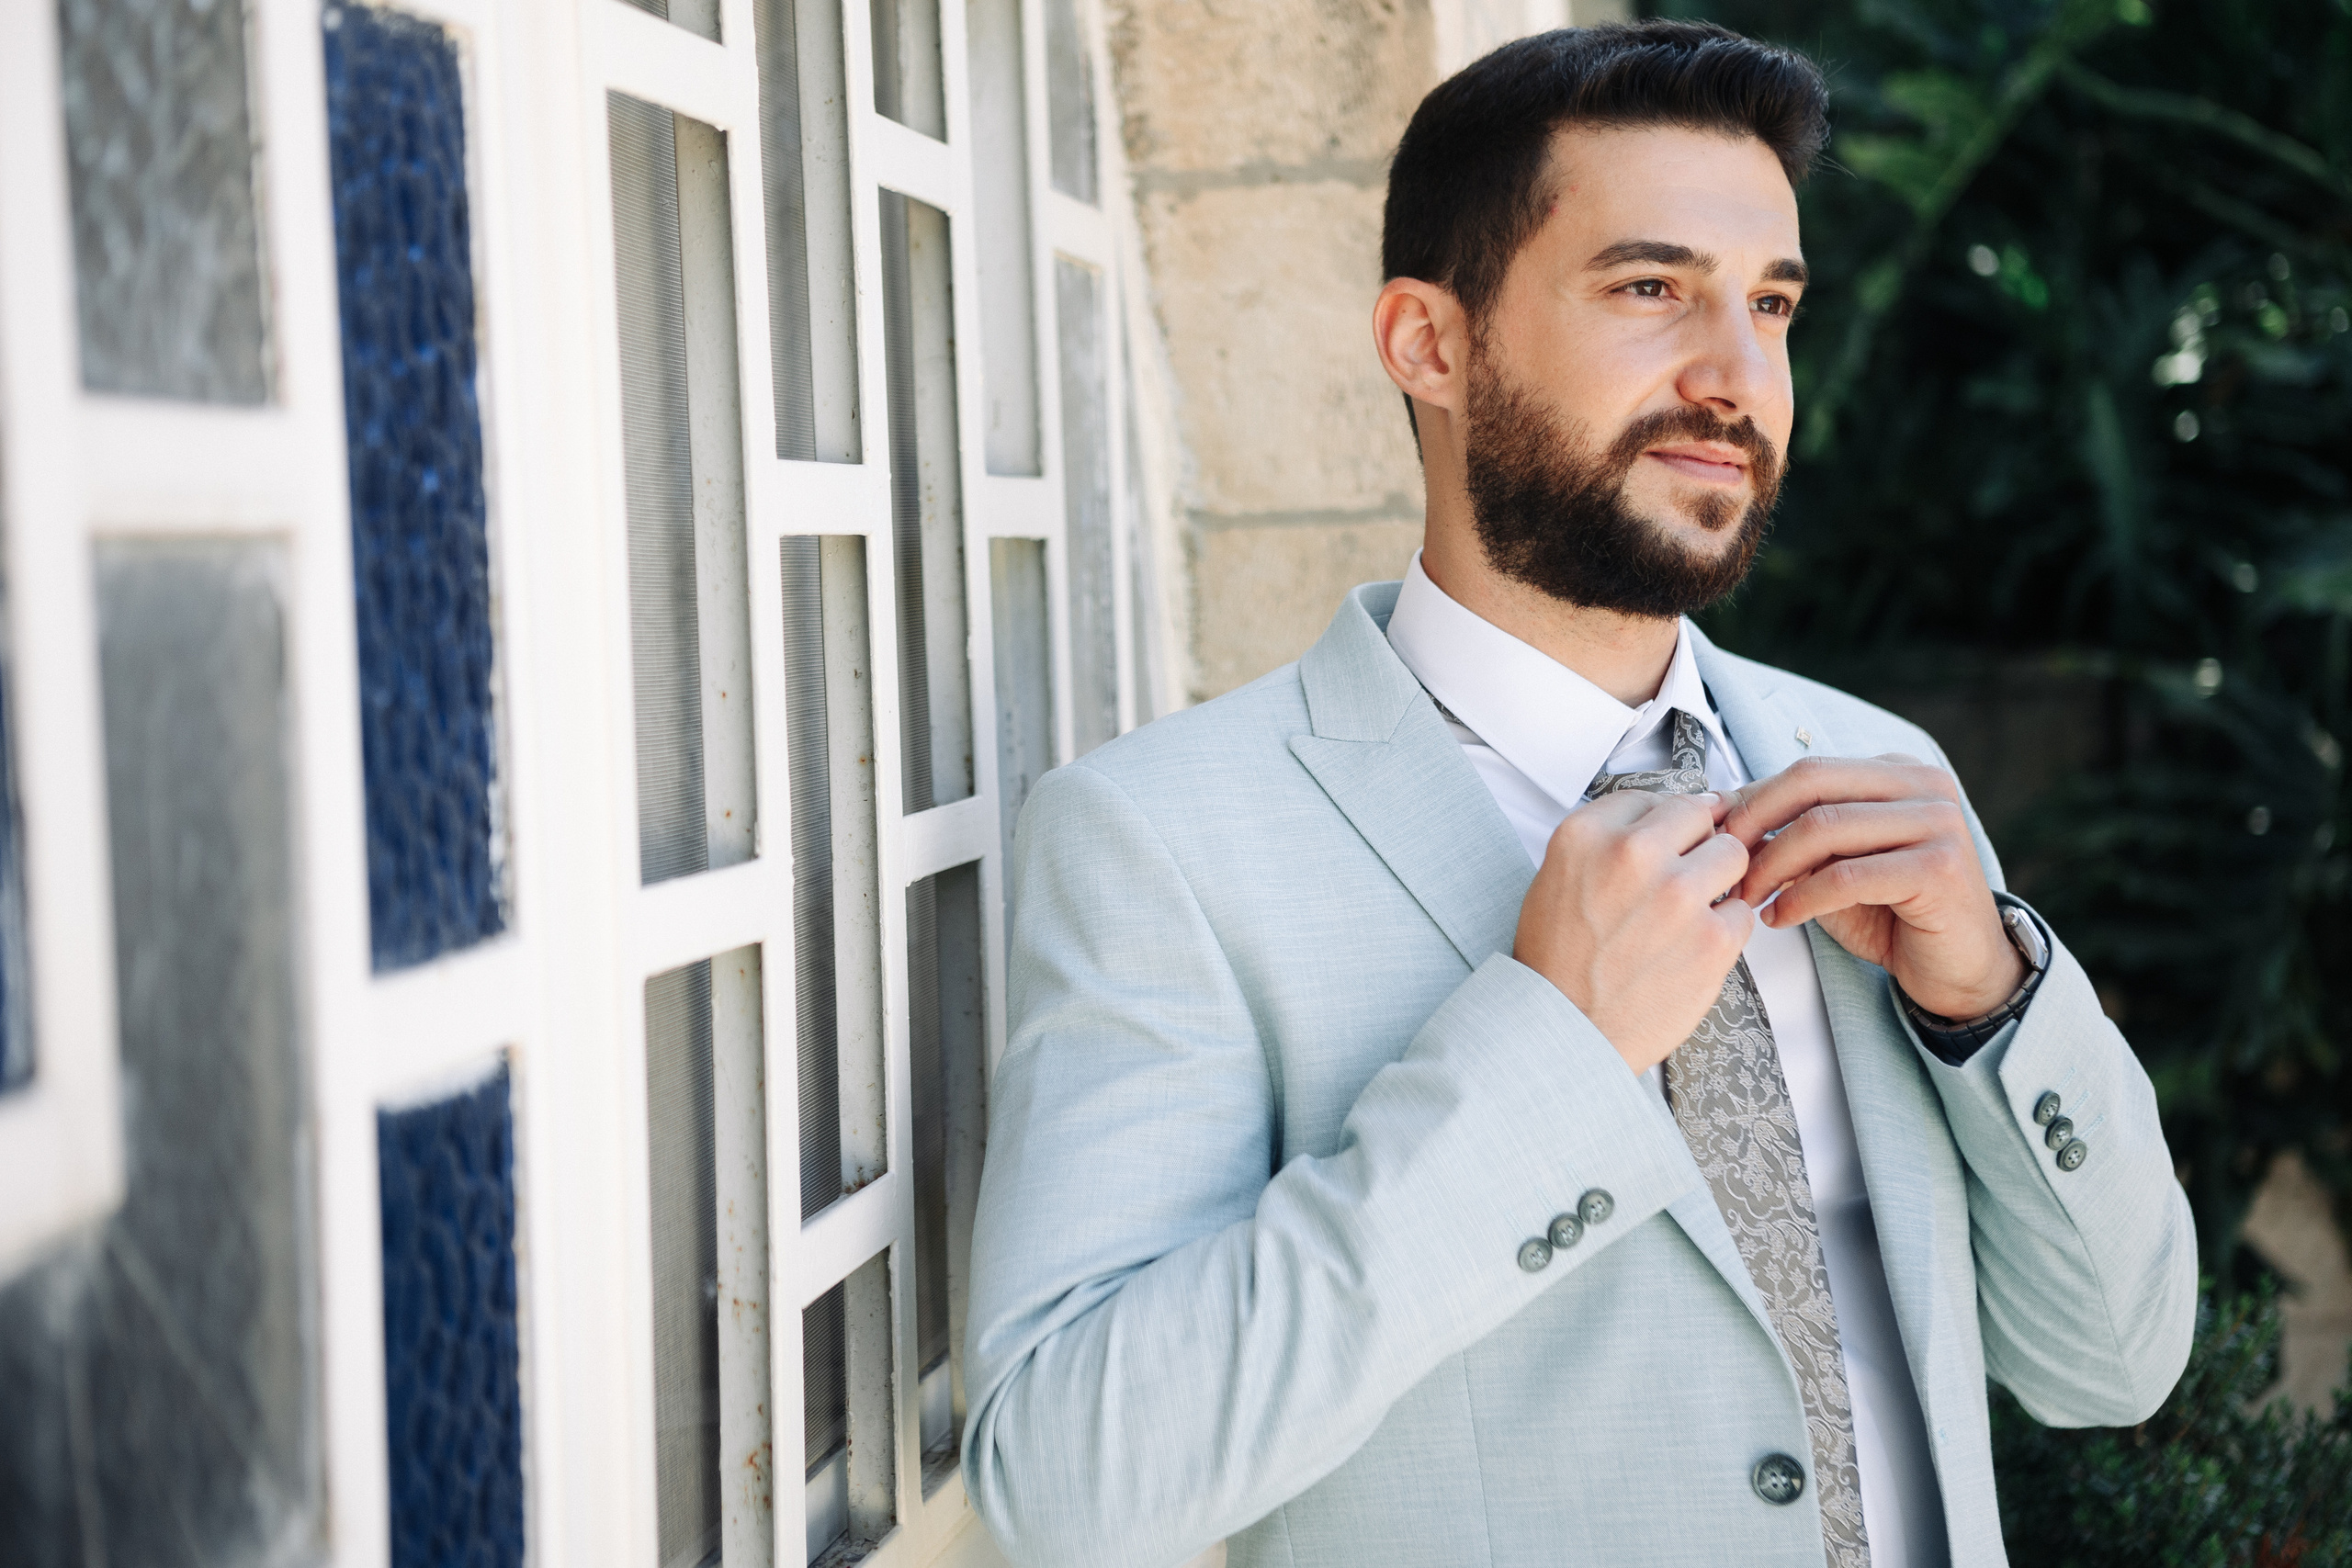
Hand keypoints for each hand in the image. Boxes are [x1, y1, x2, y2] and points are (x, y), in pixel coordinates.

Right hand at [1514, 789, 1754, 1075]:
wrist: (1565, 1028)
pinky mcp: (1712, 939)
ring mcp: (1678, 895)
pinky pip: (1742, 911)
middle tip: (1680, 876)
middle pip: (1701, 816)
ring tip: (1690, 910)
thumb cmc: (1558, 957)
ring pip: (1734, 855)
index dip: (1665, 824)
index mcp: (1588, 833)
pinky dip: (1724, 927)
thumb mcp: (1557, 873)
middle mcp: (1633, 854)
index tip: (1667, 842)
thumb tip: (1672, 815)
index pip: (1656, 798)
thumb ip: (1608, 836)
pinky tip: (1692, 945)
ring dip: (1719, 878)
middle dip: (1697, 844)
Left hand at [1722, 754, 2023, 1019]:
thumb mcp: (1836, 865)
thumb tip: (1724, 818)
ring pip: (1824, 827)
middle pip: (1812, 783)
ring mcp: (1938, 822)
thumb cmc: (1891, 915)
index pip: (1808, 771)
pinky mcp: (1940, 867)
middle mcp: (1923, 785)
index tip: (1713, 835)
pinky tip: (1780, 918)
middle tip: (1723, 864)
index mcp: (1896, 773)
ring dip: (1771, 866)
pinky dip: (1801, 897)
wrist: (1958, 970)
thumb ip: (1797, 836)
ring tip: (1747, 898)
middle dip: (1754, 822)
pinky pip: (1846, 875)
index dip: (1752, 800)